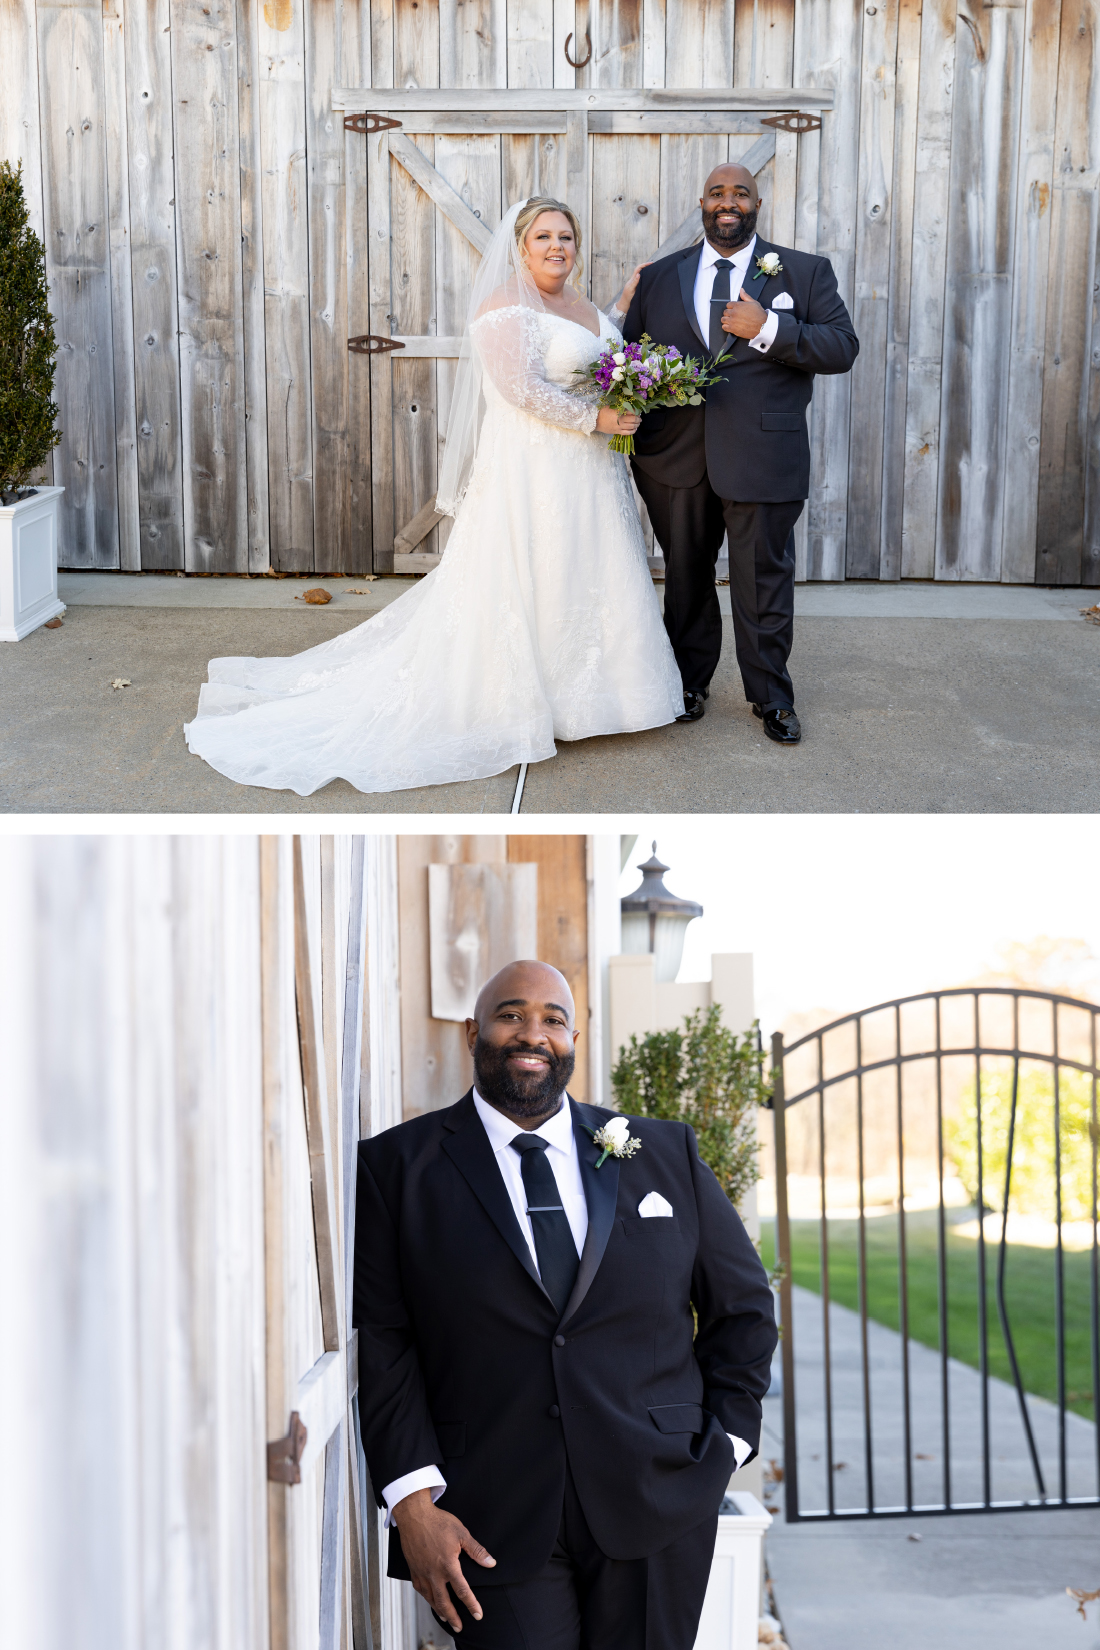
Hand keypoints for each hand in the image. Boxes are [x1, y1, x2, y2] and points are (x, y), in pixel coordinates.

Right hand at [392, 1488, 495, 1630]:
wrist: (414, 1515)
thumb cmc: (438, 1522)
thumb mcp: (462, 1533)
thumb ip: (476, 1551)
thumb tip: (491, 1563)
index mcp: (448, 1565)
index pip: (463, 1591)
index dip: (472, 1605)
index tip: (478, 1615)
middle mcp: (434, 1573)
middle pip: (444, 1602)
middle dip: (453, 1617)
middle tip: (459, 1627)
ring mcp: (422, 1573)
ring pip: (431, 1599)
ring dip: (439, 1610)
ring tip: (446, 1618)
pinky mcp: (413, 1570)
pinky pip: (420, 1590)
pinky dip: (427, 1598)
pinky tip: (430, 1599)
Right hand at [596, 407, 641, 434]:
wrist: (595, 421)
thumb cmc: (603, 412)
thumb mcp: (612, 406)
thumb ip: (621, 407)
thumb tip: (629, 407)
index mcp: (620, 412)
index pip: (632, 411)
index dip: (637, 412)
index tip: (638, 412)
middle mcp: (621, 419)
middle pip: (634, 419)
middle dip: (638, 418)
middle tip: (640, 418)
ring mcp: (620, 427)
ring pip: (632, 426)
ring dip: (637, 425)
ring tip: (638, 423)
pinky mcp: (618, 432)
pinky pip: (628, 433)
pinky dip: (633, 431)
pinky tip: (634, 429)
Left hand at [612, 261, 650, 313]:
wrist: (625, 304)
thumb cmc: (627, 297)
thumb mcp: (630, 289)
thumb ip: (634, 282)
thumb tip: (638, 274)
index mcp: (633, 279)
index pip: (639, 268)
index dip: (644, 265)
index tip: (651, 263)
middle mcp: (635, 280)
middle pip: (641, 270)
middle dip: (647, 267)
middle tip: (655, 266)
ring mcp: (637, 284)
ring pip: (643, 276)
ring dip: (648, 273)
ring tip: (655, 272)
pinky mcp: (638, 288)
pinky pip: (643, 281)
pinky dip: (647, 279)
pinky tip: (652, 280)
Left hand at [722, 287, 766, 338]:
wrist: (762, 326)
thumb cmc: (759, 315)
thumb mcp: (753, 302)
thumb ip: (745, 296)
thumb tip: (741, 290)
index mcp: (738, 305)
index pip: (728, 304)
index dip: (731, 307)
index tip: (734, 310)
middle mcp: (734, 312)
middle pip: (725, 312)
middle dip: (728, 313)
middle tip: (733, 316)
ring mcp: (732, 321)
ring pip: (723, 319)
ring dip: (726, 320)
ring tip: (731, 321)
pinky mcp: (732, 329)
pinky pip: (724, 327)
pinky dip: (726, 327)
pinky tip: (730, 326)